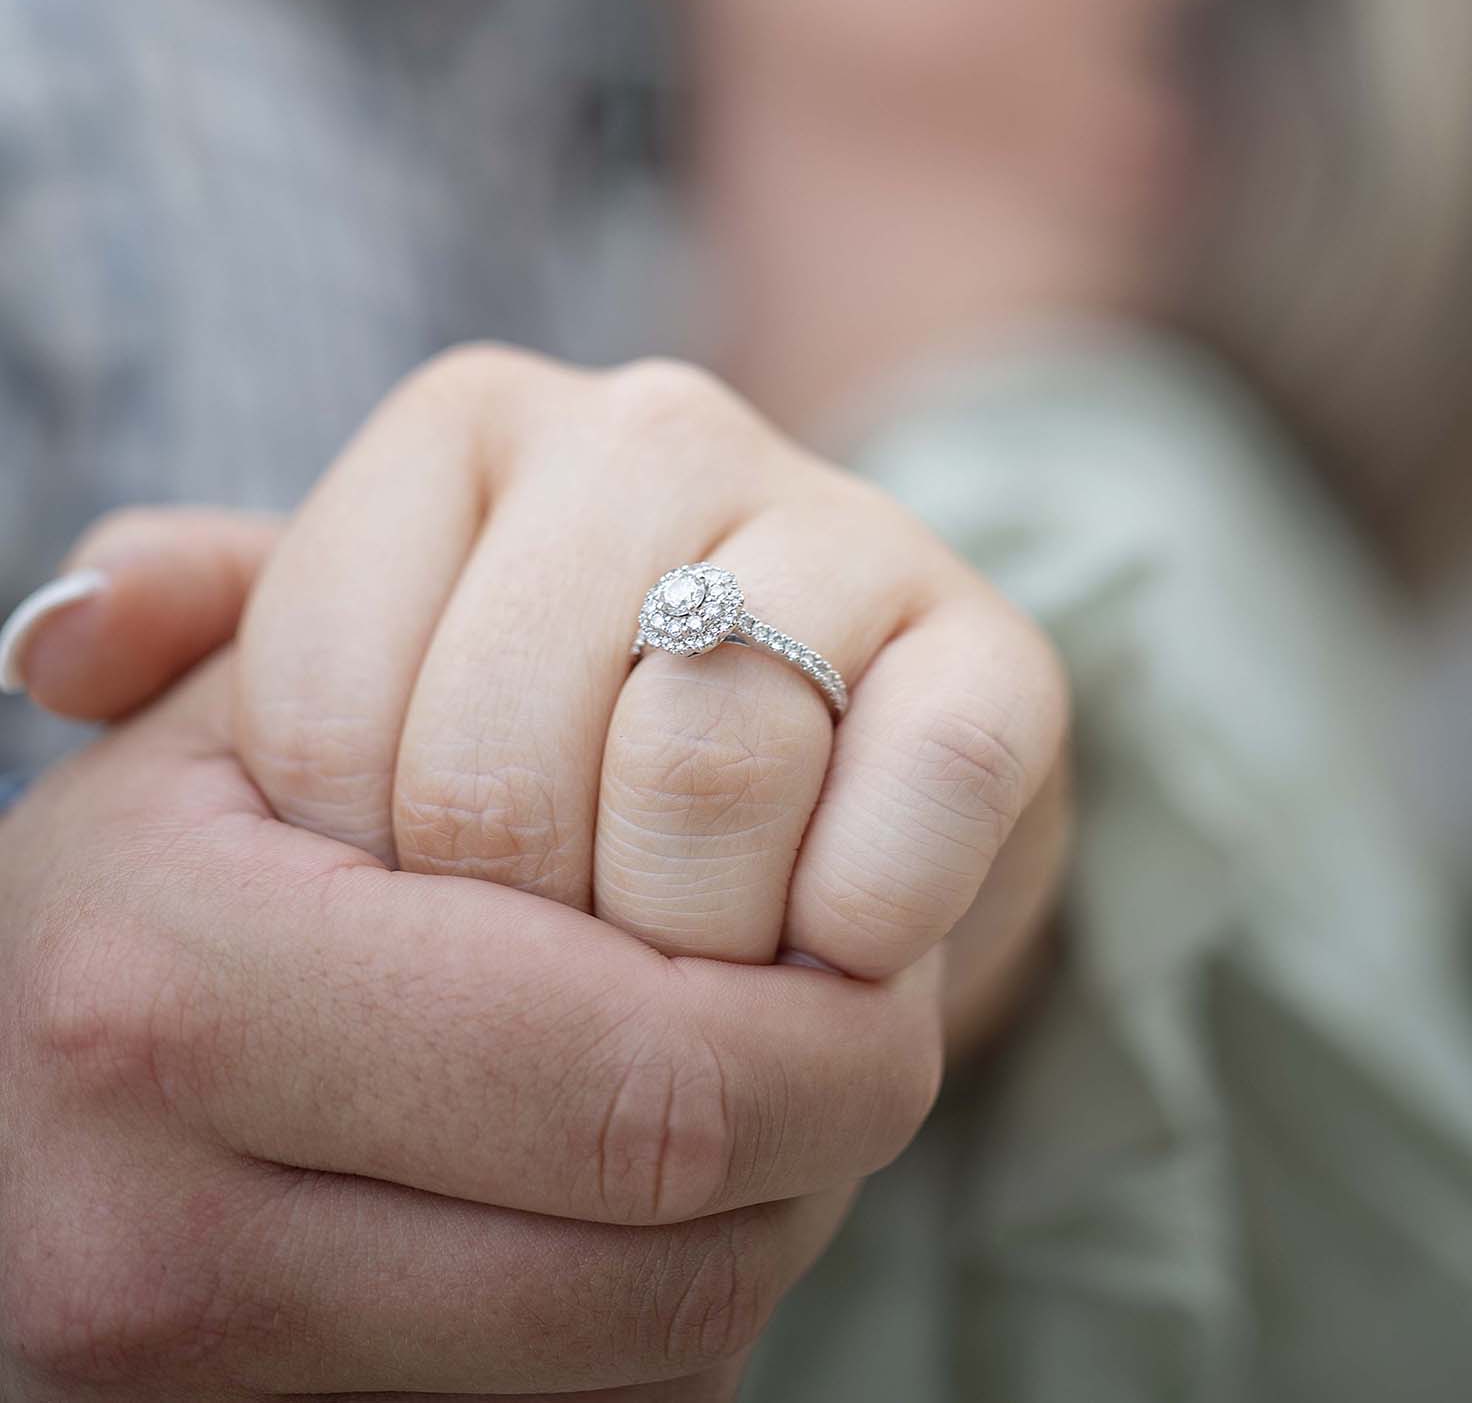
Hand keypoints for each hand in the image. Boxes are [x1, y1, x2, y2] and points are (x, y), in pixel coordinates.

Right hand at [0, 641, 940, 1397]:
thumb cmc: (142, 868)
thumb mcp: (205, 716)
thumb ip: (269, 598)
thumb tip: (207, 611)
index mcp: (179, 983)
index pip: (635, 1067)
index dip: (826, 1026)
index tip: (879, 947)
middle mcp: (161, 1223)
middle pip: (668, 1245)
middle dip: (828, 1139)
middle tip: (879, 1032)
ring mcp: (187, 1383)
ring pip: (643, 1358)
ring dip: (765, 1232)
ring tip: (774, 1093)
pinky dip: (655, 1320)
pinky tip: (650, 1195)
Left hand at [19, 347, 1070, 1027]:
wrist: (830, 770)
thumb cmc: (556, 743)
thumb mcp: (361, 689)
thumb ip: (211, 651)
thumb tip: (42, 646)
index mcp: (463, 422)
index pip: (323, 703)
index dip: (353, 879)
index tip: (405, 907)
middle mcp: (648, 428)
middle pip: (500, 756)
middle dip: (512, 933)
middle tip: (554, 961)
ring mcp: (838, 518)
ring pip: (706, 763)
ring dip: (685, 937)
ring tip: (688, 952)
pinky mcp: (994, 646)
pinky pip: (915, 790)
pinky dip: (861, 916)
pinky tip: (832, 940)